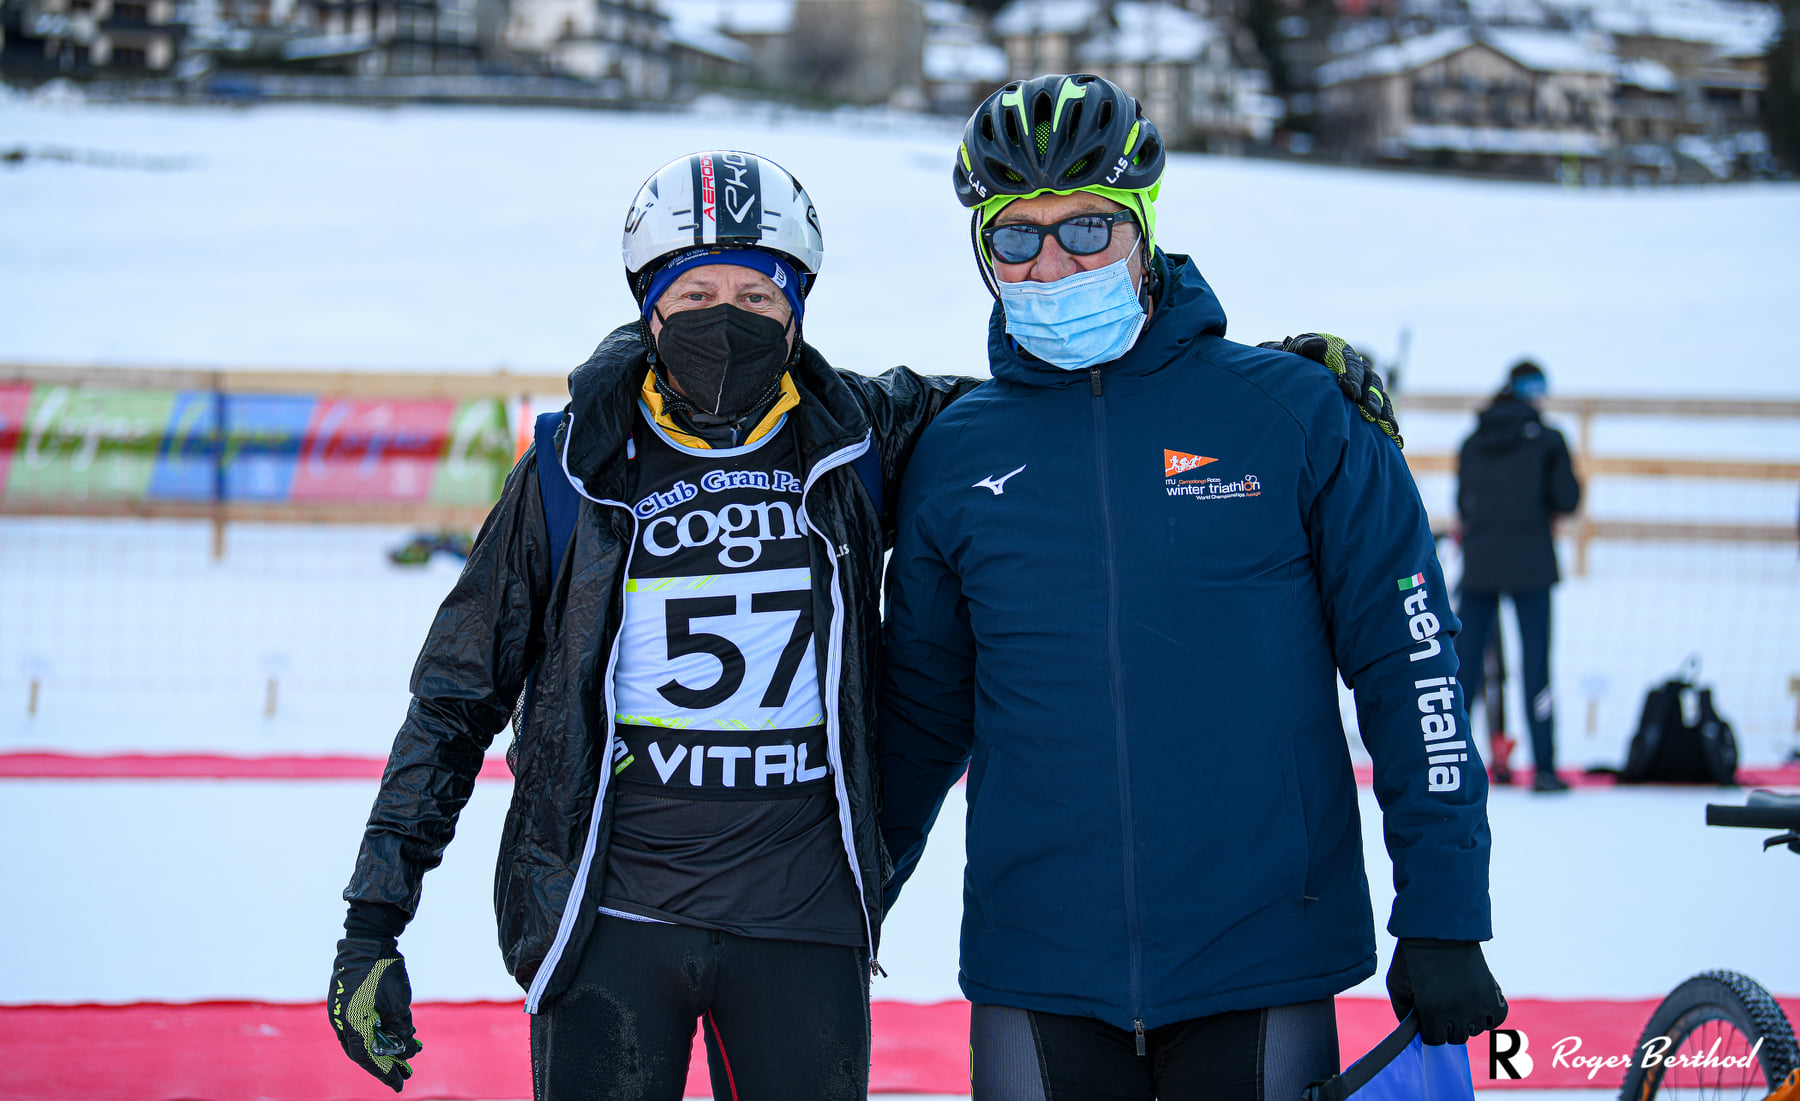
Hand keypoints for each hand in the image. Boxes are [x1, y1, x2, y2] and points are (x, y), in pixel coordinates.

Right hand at [329, 938, 422, 1090]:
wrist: (368, 938)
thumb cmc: (383, 970)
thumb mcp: (398, 1003)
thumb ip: (401, 1028)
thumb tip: (406, 1046)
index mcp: (350, 1023)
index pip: (366, 1057)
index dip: (383, 1072)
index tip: (398, 1084)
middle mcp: (341, 1020)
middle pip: (363, 1050)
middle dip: (385, 1063)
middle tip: (404, 1074)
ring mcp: (342, 1009)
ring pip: (364, 1037)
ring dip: (385, 1046)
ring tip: (410, 1050)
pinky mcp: (347, 1000)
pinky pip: (362, 1023)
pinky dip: (379, 1031)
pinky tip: (398, 1032)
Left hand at [1259, 333, 1402, 446]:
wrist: (1295, 373)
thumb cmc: (1293, 361)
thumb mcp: (1295, 352)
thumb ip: (1304, 348)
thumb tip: (1319, 345)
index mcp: (1340, 353)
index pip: (1351, 363)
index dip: (1353, 377)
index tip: (1351, 393)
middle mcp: (1356, 368)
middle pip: (1370, 381)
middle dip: (1372, 398)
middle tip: (1370, 415)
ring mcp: (1363, 384)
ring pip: (1380, 397)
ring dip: (1385, 412)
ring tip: (1390, 430)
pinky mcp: (1364, 401)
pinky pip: (1381, 412)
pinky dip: (1387, 424)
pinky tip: (1396, 440)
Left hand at [1386, 937, 1507, 1044]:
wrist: (1440, 929)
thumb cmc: (1413, 956)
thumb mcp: (1397, 984)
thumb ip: (1403, 1012)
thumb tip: (1413, 1029)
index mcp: (1432, 1012)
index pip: (1434, 1040)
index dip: (1429, 1028)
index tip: (1427, 1015)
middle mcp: (1458, 1013)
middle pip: (1456, 1037)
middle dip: (1447, 1025)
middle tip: (1443, 1005)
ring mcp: (1478, 1004)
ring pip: (1476, 1029)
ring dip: (1467, 1019)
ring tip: (1458, 999)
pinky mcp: (1493, 994)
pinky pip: (1498, 1019)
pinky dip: (1489, 1015)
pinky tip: (1478, 1003)